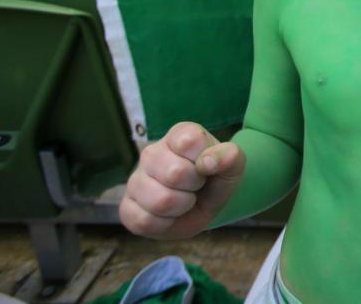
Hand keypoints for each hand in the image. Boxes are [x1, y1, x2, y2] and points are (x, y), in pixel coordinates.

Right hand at [119, 121, 244, 239]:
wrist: (205, 204)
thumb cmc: (216, 178)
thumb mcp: (233, 165)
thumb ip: (229, 157)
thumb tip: (208, 162)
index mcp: (178, 136)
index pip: (189, 141)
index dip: (206, 160)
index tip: (207, 166)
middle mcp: (151, 153)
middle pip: (174, 173)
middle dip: (194, 186)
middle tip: (196, 186)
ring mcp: (135, 180)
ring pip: (160, 201)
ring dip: (182, 206)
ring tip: (184, 201)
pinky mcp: (127, 207)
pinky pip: (144, 221)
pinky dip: (165, 224)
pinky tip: (170, 216)